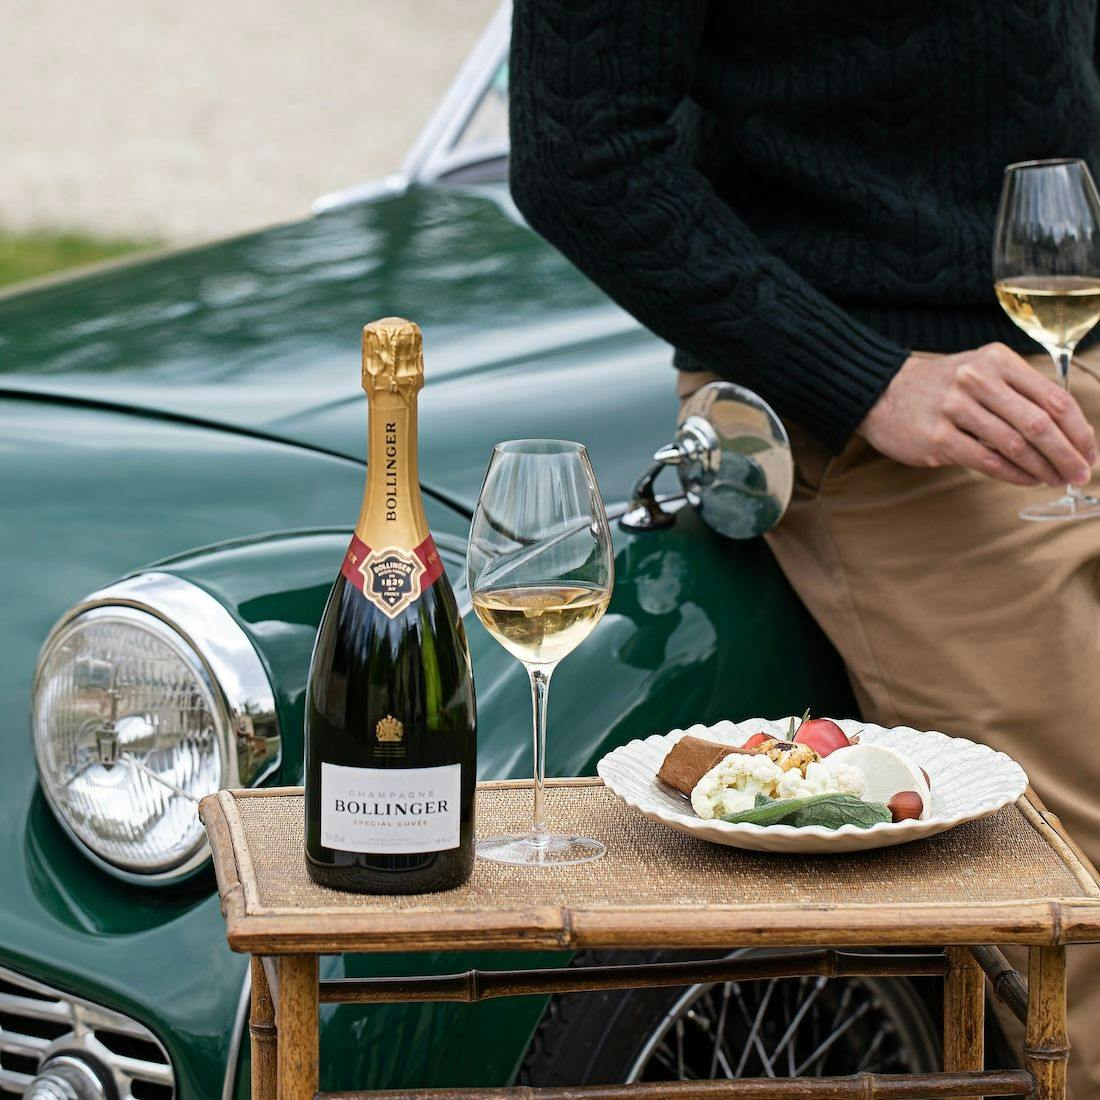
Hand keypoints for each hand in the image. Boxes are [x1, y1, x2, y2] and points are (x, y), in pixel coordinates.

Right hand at [858, 344, 1096, 486]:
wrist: (882, 393)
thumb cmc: (940, 387)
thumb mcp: (981, 371)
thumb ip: (1019, 392)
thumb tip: (1066, 430)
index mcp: (996, 361)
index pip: (1052, 397)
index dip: (1078, 429)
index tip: (1089, 450)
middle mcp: (977, 380)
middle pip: (1038, 423)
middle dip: (1066, 453)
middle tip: (1080, 473)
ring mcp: (955, 409)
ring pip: (1014, 445)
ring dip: (1042, 468)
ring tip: (1056, 480)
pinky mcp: (938, 437)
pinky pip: (987, 461)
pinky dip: (1014, 474)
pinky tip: (1027, 480)